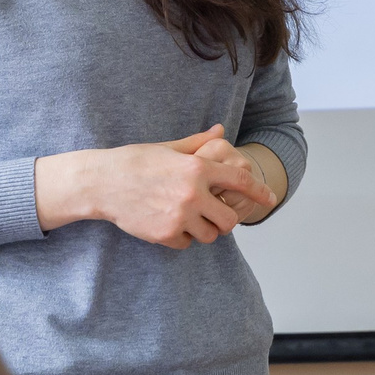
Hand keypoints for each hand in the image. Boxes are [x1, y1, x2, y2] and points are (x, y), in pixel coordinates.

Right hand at [36, 124, 278, 247]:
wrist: (103, 182)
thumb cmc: (136, 161)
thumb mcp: (169, 148)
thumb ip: (199, 143)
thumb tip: (221, 130)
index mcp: (196, 168)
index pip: (240, 181)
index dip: (260, 191)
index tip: (271, 199)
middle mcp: (192, 194)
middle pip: (229, 219)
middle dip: (226, 219)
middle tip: (215, 215)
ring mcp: (179, 216)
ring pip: (209, 235)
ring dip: (203, 230)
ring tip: (188, 218)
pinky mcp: (164, 234)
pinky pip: (186, 244)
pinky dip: (182, 238)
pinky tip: (168, 223)